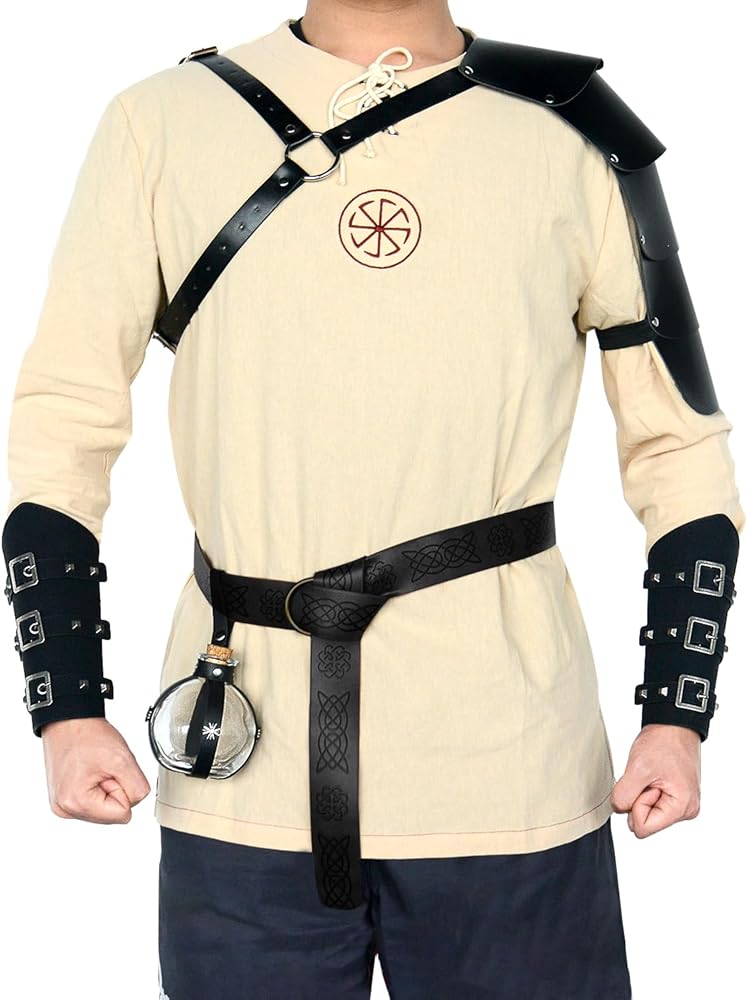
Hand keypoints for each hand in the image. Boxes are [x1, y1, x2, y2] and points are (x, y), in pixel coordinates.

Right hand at [42, 717, 150, 823]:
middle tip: (103, 768)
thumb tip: (135, 804)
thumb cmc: (88, 735)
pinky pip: (94, 802)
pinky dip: (97, 787)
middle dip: (114, 789)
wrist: (69, 722)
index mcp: (77, 803)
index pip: (123, 814)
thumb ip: (137, 788)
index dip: (123, 789)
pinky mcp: (65, 799)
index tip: (110, 771)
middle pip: (112, 814)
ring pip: (104, 809)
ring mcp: (63, 805)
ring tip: (95, 768)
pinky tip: (89, 772)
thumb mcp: (123, 760)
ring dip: (106, 788)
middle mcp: (65, 809)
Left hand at [610, 723, 700, 837]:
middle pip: (646, 821)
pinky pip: (652, 802)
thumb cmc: (662, 743)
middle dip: (638, 799)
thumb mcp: (637, 769)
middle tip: (648, 777)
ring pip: (648, 812)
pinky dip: (647, 789)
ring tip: (652, 774)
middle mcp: (686, 811)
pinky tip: (654, 775)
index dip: (635, 805)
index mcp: (681, 808)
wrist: (674, 725)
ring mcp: (682, 804)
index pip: (642, 828)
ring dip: (642, 793)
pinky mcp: (676, 796)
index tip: (644, 783)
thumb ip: (624, 796)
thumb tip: (619, 810)